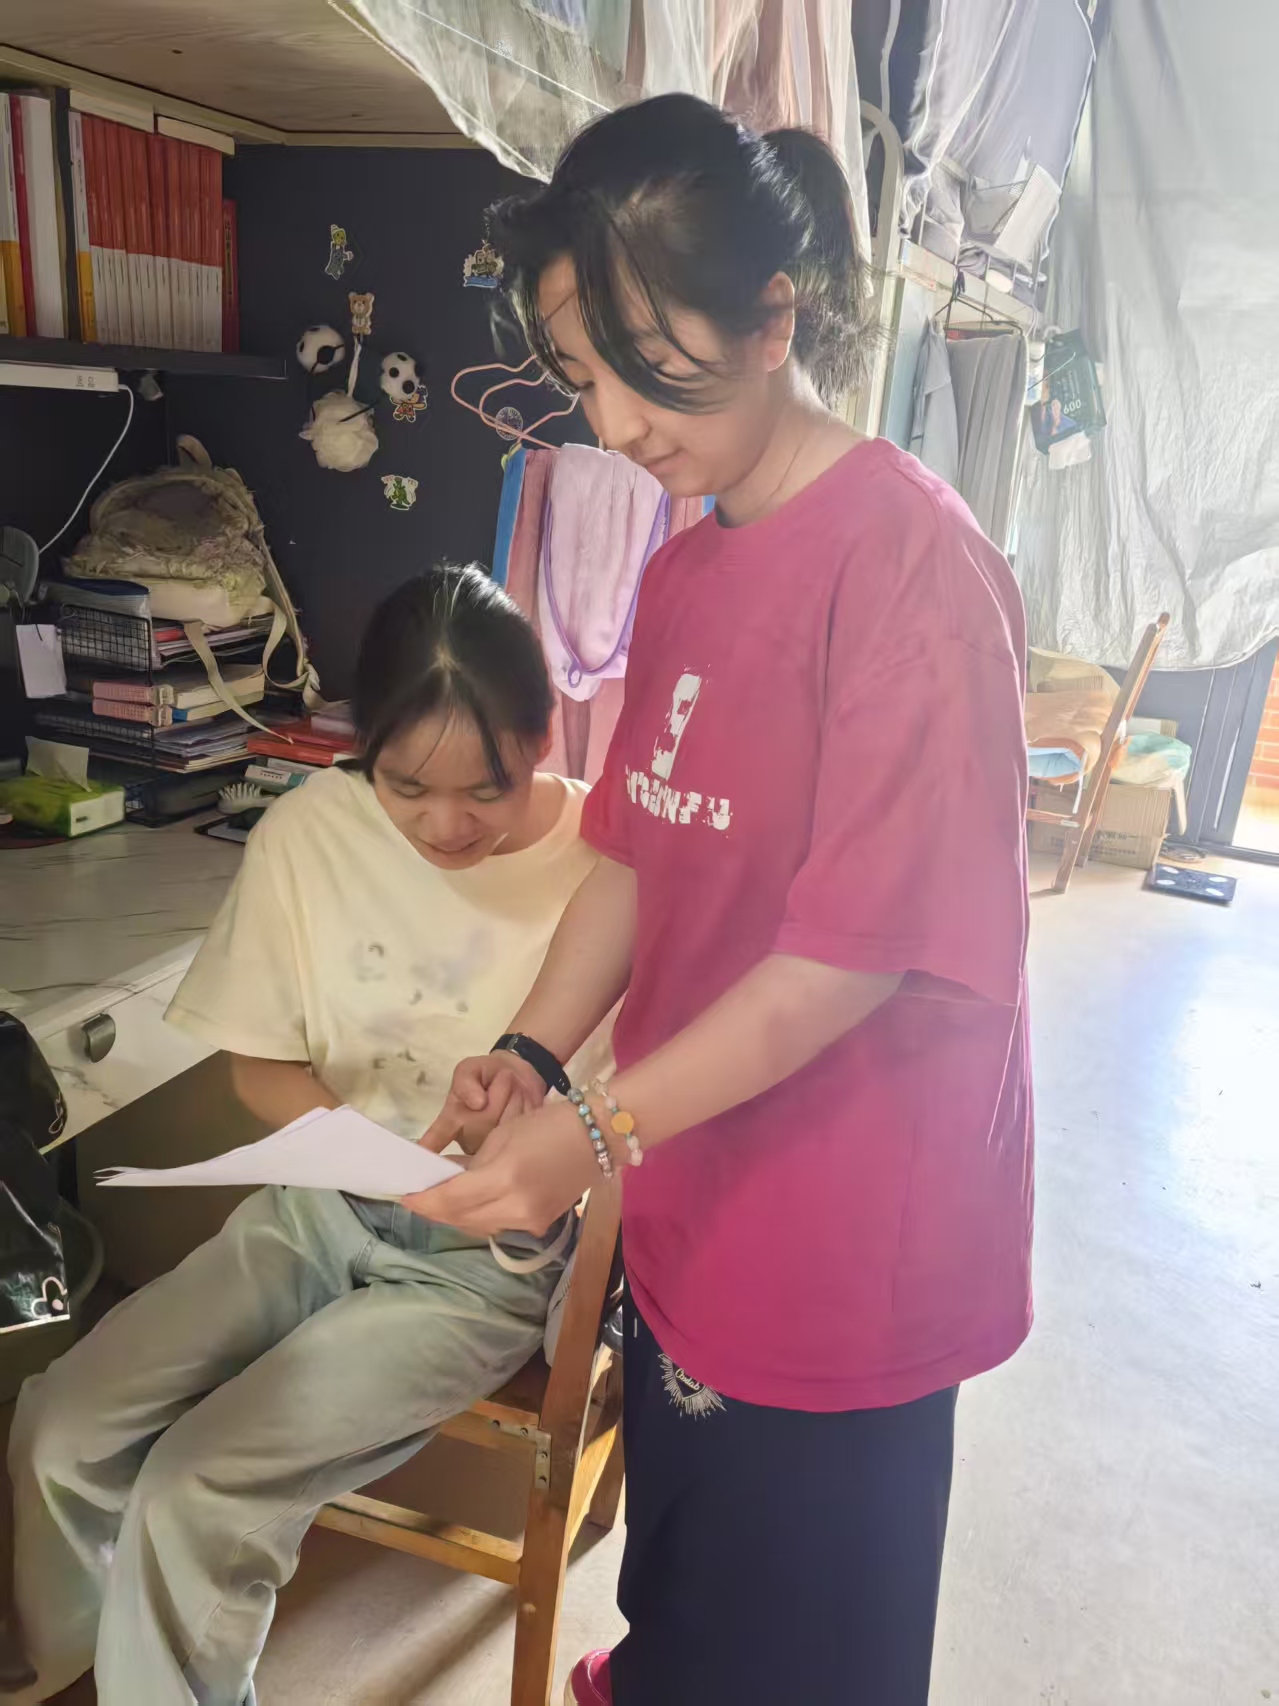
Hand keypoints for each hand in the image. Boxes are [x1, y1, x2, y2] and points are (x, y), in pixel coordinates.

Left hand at [404, 1099, 609, 1235]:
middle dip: (435, 1211)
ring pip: (478, 1226)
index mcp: (504, 1178)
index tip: (404, 1196)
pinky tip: (469, 1205)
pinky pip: (498, 1226)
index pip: (451, 1198)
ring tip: (438, 1202)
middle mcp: (515, 1208)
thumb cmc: (547, 1124)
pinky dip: (479, 1217)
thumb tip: (446, 1180)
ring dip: (455, 1216)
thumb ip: (472, 1164)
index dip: (424, 1200)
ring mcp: (529, 1222)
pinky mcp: (539, 1226)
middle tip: (417, 1199)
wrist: (597, 1137)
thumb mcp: (502, 1136)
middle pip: (461, 1218)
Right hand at [421, 1052, 547, 1154]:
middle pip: (478, 1129)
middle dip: (495, 1100)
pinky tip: (522, 1102)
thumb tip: (476, 1103)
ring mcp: (490, 1147)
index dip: (429, 1153)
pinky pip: (517, 1132)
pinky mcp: (513, 1146)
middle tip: (503, 1080)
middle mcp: (468, 1139)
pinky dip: (521, 1111)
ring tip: (511, 1090)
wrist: (519, 1076)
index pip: (435, 1140)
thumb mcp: (471, 1068)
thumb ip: (467, 1081)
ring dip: (510, 1103)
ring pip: (499, 1130)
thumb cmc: (486, 1074)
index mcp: (451, 1121)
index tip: (422, 1164)